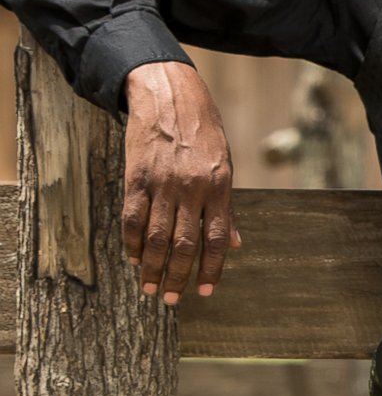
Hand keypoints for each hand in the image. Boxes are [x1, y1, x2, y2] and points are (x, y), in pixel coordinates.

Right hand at [120, 60, 240, 303]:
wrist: (171, 96)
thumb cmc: (204, 133)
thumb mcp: (226, 166)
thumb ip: (227, 207)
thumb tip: (235, 244)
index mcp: (220, 188)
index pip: (217, 239)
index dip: (211, 269)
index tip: (205, 292)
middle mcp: (192, 189)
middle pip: (183, 244)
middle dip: (176, 276)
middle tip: (169, 299)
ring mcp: (163, 184)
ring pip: (155, 237)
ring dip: (151, 267)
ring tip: (149, 287)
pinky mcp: (136, 177)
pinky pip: (132, 217)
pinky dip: (131, 242)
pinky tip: (133, 258)